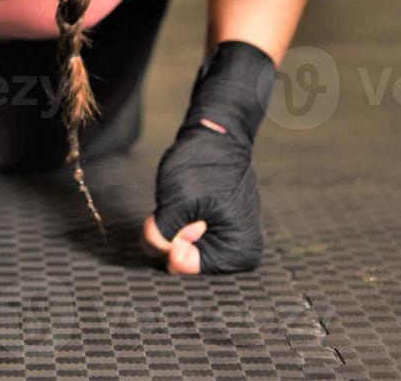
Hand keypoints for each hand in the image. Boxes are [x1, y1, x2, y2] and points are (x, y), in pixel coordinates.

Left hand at [144, 118, 261, 273]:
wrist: (218, 134)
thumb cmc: (205, 164)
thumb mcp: (176, 201)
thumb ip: (162, 236)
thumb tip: (161, 252)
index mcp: (239, 253)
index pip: (183, 265)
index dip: (172, 238)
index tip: (184, 214)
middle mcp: (239, 253)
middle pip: (180, 259)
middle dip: (172, 232)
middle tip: (183, 205)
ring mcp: (227, 241)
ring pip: (177, 246)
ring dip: (172, 224)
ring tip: (187, 200)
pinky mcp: (216, 230)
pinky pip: (182, 234)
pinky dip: (177, 219)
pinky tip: (187, 201)